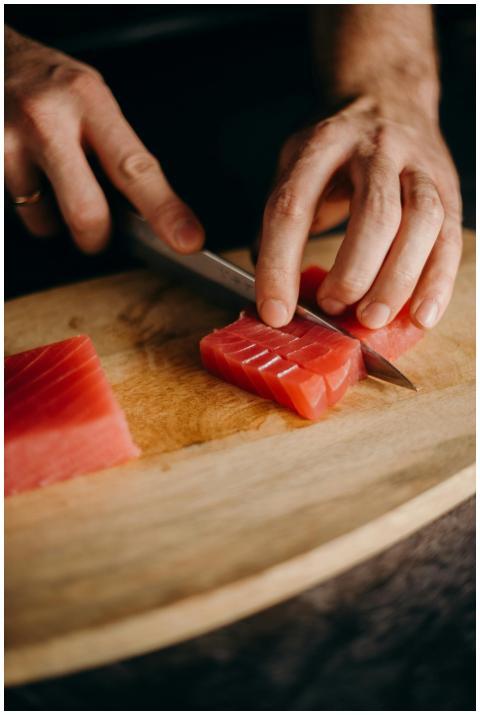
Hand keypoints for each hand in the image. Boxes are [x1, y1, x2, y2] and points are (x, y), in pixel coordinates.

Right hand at [5, 28, 203, 253]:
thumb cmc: (46, 81)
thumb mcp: (91, 99)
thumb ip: (117, 151)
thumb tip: (150, 213)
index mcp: (88, 101)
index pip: (135, 169)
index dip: (164, 211)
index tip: (186, 239)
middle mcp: (47, 120)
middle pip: (87, 212)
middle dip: (97, 237)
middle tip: (99, 231)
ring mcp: (9, 142)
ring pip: (45, 221)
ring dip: (54, 218)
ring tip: (51, 180)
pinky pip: (18, 211)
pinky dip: (31, 206)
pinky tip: (30, 176)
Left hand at [255, 95, 461, 329]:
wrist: (388, 95)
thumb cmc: (334, 147)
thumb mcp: (295, 166)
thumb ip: (280, 222)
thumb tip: (271, 291)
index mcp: (323, 143)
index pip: (295, 205)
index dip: (281, 263)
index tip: (275, 311)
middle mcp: (376, 148)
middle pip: (374, 212)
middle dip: (354, 272)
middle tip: (333, 308)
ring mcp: (418, 165)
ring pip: (421, 221)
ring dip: (398, 279)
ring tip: (371, 319)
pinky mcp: (447, 186)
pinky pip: (449, 238)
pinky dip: (437, 282)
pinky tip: (420, 315)